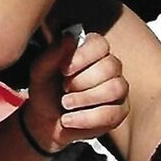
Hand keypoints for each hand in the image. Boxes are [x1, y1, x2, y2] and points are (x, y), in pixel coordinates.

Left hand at [24, 32, 128, 151]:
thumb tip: (69, 38)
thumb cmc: (45, 93)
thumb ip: (53, 54)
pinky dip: (86, 119)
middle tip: (64, 89)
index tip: (64, 71)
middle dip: (82, 81)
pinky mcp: (119, 112)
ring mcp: (118, 89)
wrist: (45, 123)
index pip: (100, 44)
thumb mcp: (40, 72)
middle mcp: (109, 67)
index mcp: (91, 52)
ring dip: (85, 98)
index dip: (83, 57)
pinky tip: (69, 120)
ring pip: (115, 89)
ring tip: (66, 104)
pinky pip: (112, 114)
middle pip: (110, 67)